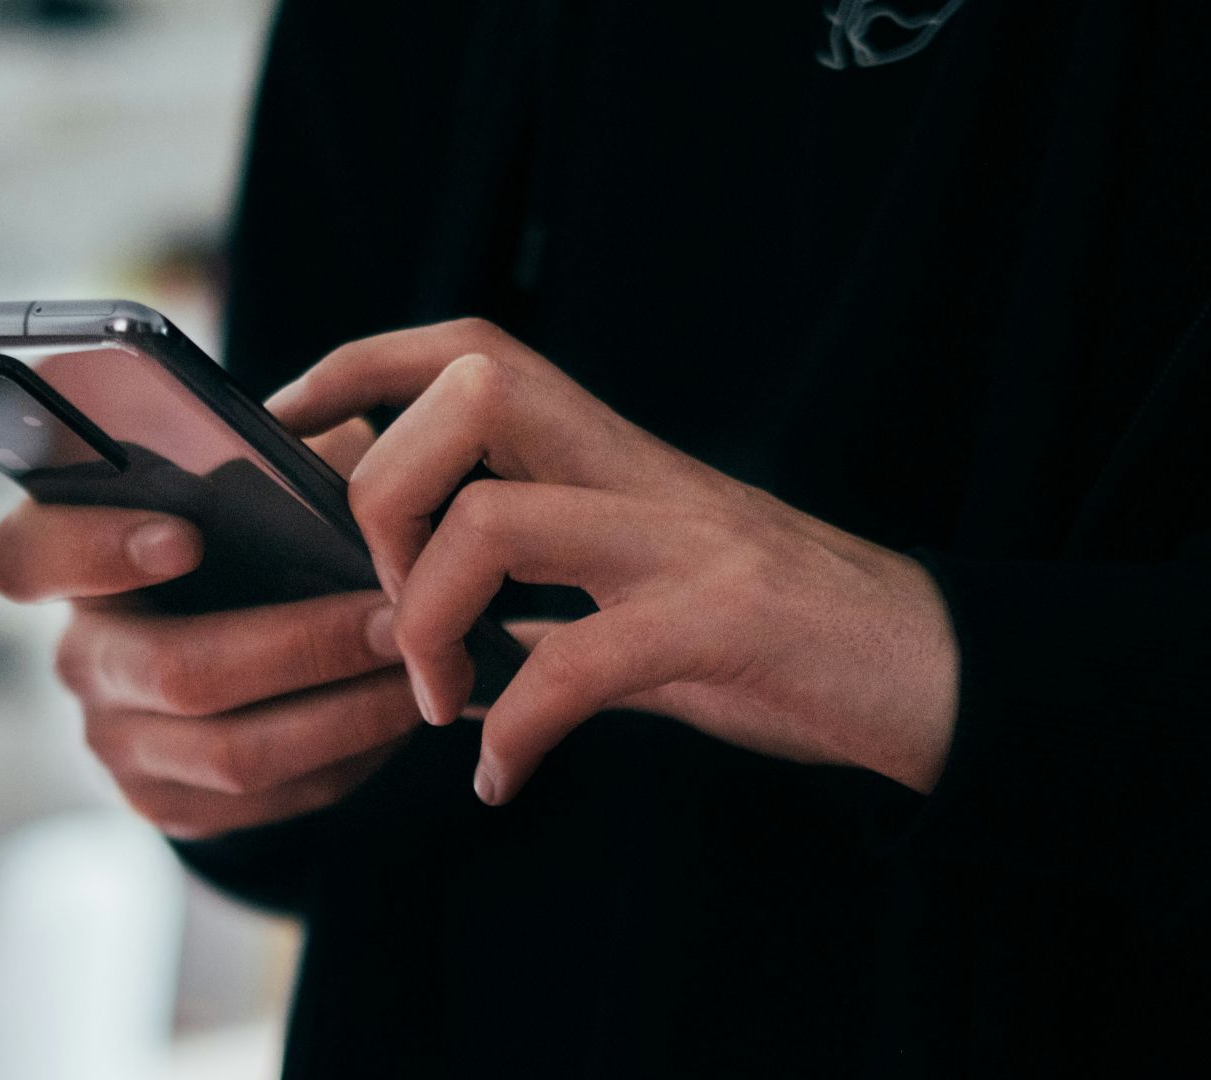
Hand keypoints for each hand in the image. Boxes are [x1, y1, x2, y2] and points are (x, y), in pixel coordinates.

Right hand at [0, 420, 417, 838]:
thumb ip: (274, 461)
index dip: (96, 550)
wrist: (243, 641)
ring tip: (421, 671)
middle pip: (174, 671)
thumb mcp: (253, 479)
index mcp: (71, 557)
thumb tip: (340, 466)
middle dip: (303, 647)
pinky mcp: (166, 803)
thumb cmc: (249, 534)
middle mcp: (80, 655)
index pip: (28, 556)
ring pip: (232, 752)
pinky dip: (345, 759)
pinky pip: (265, 800)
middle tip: (396, 619)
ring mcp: (116, 741)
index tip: (186, 536)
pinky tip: (396, 716)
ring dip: (344, 713)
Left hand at [268, 319, 960, 804]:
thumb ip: (536, 590)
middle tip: (386, 608)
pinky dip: (518, 729)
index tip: (286, 427)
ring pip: (496, 520)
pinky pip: (579, 664)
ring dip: (430, 621)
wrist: (928, 670)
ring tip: (439, 700)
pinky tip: (503, 776)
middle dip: (383, 498)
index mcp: (606, 451)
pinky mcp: (721, 622)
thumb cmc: (767, 632)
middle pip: (467, 396)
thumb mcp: (635, 589)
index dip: (358, 367)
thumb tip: (416, 619)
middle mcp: (637, 470)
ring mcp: (680, 539)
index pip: (466, 348)